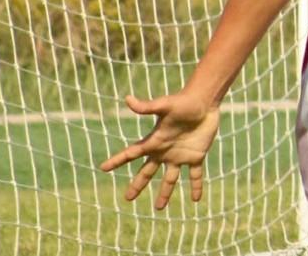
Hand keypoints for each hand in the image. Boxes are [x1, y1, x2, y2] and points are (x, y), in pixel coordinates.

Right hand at [99, 93, 220, 209]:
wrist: (204, 102)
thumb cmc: (183, 102)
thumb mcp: (164, 105)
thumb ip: (146, 106)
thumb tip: (128, 99)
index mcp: (154, 141)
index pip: (132, 153)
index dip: (117, 160)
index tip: (103, 168)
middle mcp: (164, 152)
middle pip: (147, 172)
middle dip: (137, 184)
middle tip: (128, 198)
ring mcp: (180, 156)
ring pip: (170, 179)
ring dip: (165, 193)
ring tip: (159, 208)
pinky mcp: (196, 156)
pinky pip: (195, 175)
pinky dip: (196, 186)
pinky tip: (195, 199)